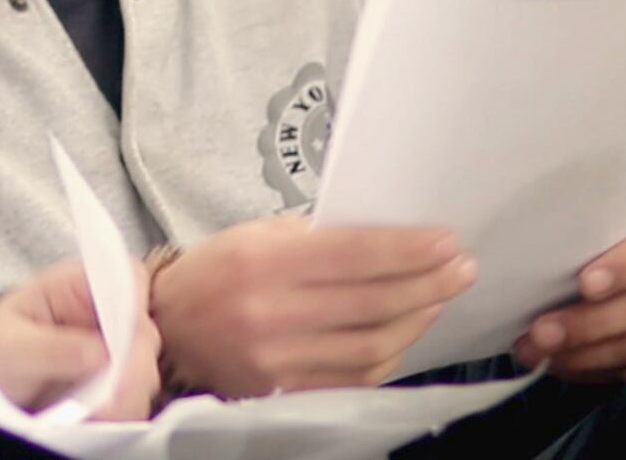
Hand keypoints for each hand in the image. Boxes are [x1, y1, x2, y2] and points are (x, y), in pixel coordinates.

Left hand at [0, 257, 161, 420]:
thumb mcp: (12, 344)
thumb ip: (52, 347)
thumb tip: (99, 352)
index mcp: (78, 286)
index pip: (127, 277)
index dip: (134, 304)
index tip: (122, 338)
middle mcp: (102, 315)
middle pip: (142, 331)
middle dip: (131, 365)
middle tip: (109, 391)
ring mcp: (112, 350)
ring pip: (144, 369)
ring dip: (126, 394)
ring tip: (96, 411)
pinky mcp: (114, 382)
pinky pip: (133, 397)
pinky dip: (120, 411)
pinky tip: (97, 418)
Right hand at [150, 216, 474, 396]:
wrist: (165, 329)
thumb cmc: (213, 273)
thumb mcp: (252, 235)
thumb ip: (312, 238)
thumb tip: (383, 240)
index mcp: (260, 262)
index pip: (352, 255)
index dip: (407, 249)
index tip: (446, 241)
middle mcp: (270, 313)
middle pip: (371, 301)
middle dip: (427, 283)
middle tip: (460, 268)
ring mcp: (278, 359)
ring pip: (372, 345)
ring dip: (416, 320)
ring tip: (438, 297)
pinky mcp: (284, 389)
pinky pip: (355, 376)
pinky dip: (389, 354)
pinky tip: (404, 331)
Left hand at [517, 195, 625, 381]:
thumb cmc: (605, 232)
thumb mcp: (606, 218)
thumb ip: (586, 228)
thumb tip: (529, 245)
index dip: (624, 267)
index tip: (585, 283)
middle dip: (588, 324)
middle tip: (540, 333)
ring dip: (584, 355)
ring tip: (536, 353)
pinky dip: (598, 369)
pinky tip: (562, 365)